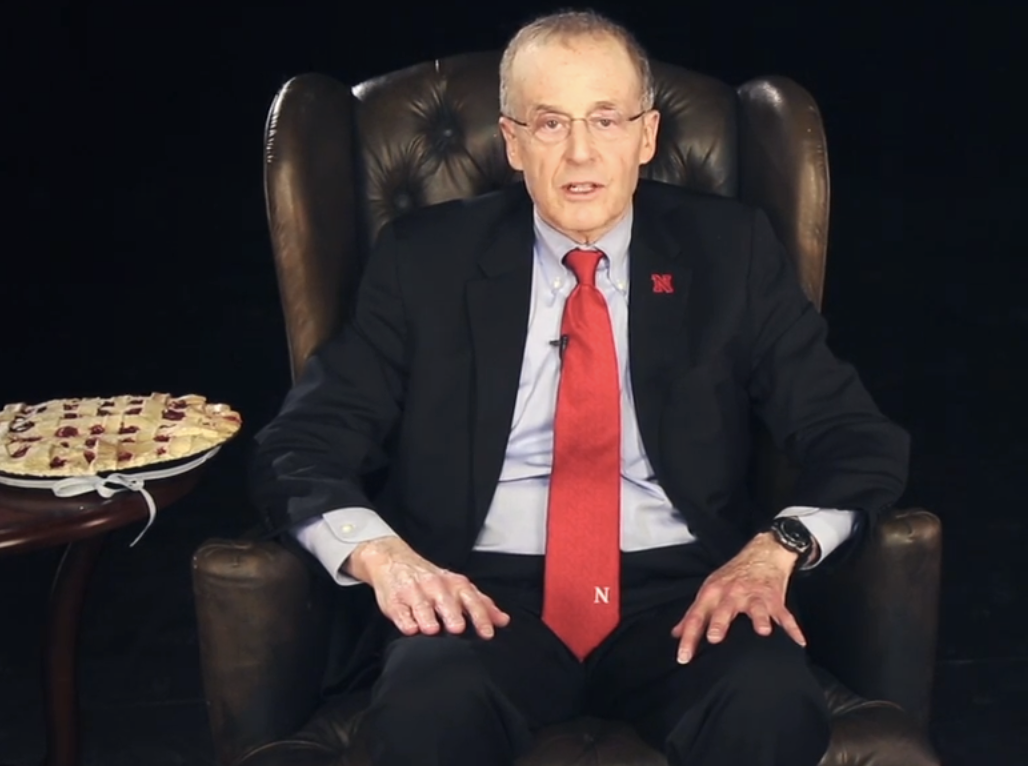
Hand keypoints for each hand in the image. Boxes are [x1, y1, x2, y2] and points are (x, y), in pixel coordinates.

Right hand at [345, 537, 510, 638]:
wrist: (394, 561)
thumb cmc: (432, 580)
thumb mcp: (458, 587)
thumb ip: (481, 604)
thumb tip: (504, 621)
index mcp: (454, 584)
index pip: (471, 599)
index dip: (480, 616)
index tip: (487, 633)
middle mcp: (435, 586)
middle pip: (446, 601)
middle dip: (452, 614)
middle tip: (458, 628)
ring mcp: (413, 593)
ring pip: (422, 606)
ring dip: (427, 617)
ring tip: (432, 630)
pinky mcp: (394, 601)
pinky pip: (400, 611)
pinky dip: (405, 619)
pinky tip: (409, 628)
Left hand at [671, 532, 807, 663]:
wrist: (762, 554)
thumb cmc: (732, 577)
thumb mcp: (709, 591)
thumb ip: (693, 615)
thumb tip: (676, 633)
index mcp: (713, 593)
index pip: (697, 616)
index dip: (689, 637)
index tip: (684, 657)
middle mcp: (732, 593)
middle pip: (724, 609)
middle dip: (720, 622)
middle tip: (715, 638)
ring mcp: (755, 596)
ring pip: (756, 608)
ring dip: (760, 619)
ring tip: (763, 631)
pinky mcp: (775, 599)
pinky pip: (784, 615)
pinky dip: (792, 628)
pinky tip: (799, 641)